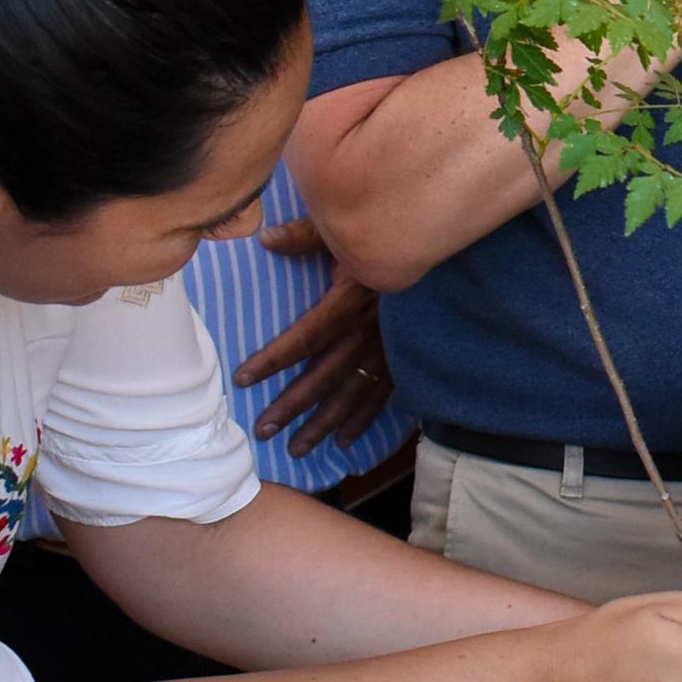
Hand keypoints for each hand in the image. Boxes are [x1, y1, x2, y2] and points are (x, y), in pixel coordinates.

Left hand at [232, 218, 394, 455]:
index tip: (242, 379)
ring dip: (323, 425)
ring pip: (351, 396)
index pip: (305, 337)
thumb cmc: (388, 239)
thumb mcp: (347, 232)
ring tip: (296, 449)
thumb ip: (306, 236)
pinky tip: (344, 441)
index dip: (272, 360)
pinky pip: (382, 397)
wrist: (439, 256)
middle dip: (292, 406)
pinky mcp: (403, 359)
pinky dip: (362, 421)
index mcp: (350, 301)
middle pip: (324, 377)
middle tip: (264, 429)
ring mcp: (388, 351)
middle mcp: (367, 333)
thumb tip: (264, 237)